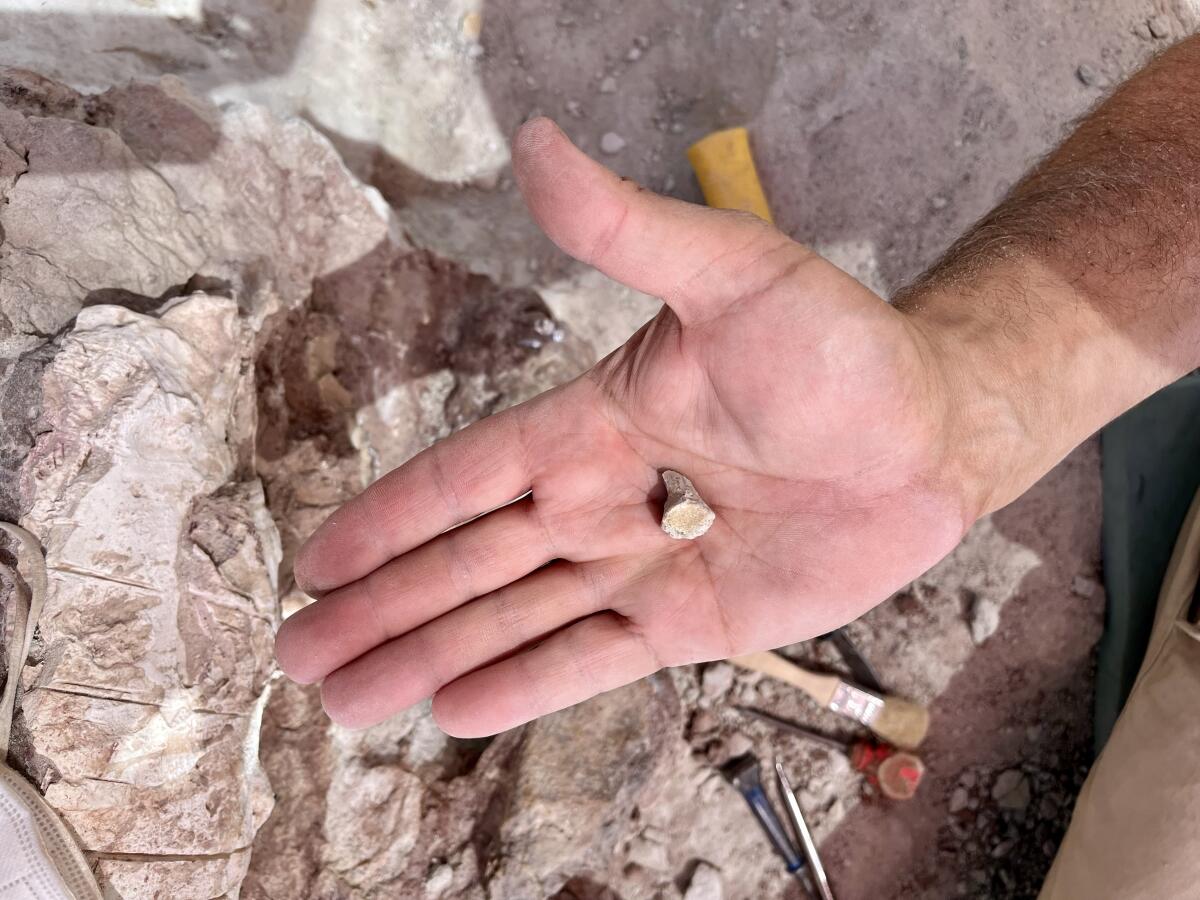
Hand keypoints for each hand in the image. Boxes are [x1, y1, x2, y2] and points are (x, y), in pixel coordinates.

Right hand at [274, 118, 979, 736]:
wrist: (931, 434)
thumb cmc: (838, 345)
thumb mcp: (728, 274)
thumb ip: (623, 227)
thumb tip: (531, 136)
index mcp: (590, 424)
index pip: (464, 479)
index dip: (386, 520)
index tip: (314, 561)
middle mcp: (600, 501)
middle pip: (467, 565)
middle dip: (381, 610)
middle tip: (297, 656)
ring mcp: (641, 565)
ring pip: (514, 622)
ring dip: (429, 657)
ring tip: (350, 699)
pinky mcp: (690, 621)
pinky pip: (592, 660)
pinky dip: (523, 686)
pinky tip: (456, 710)